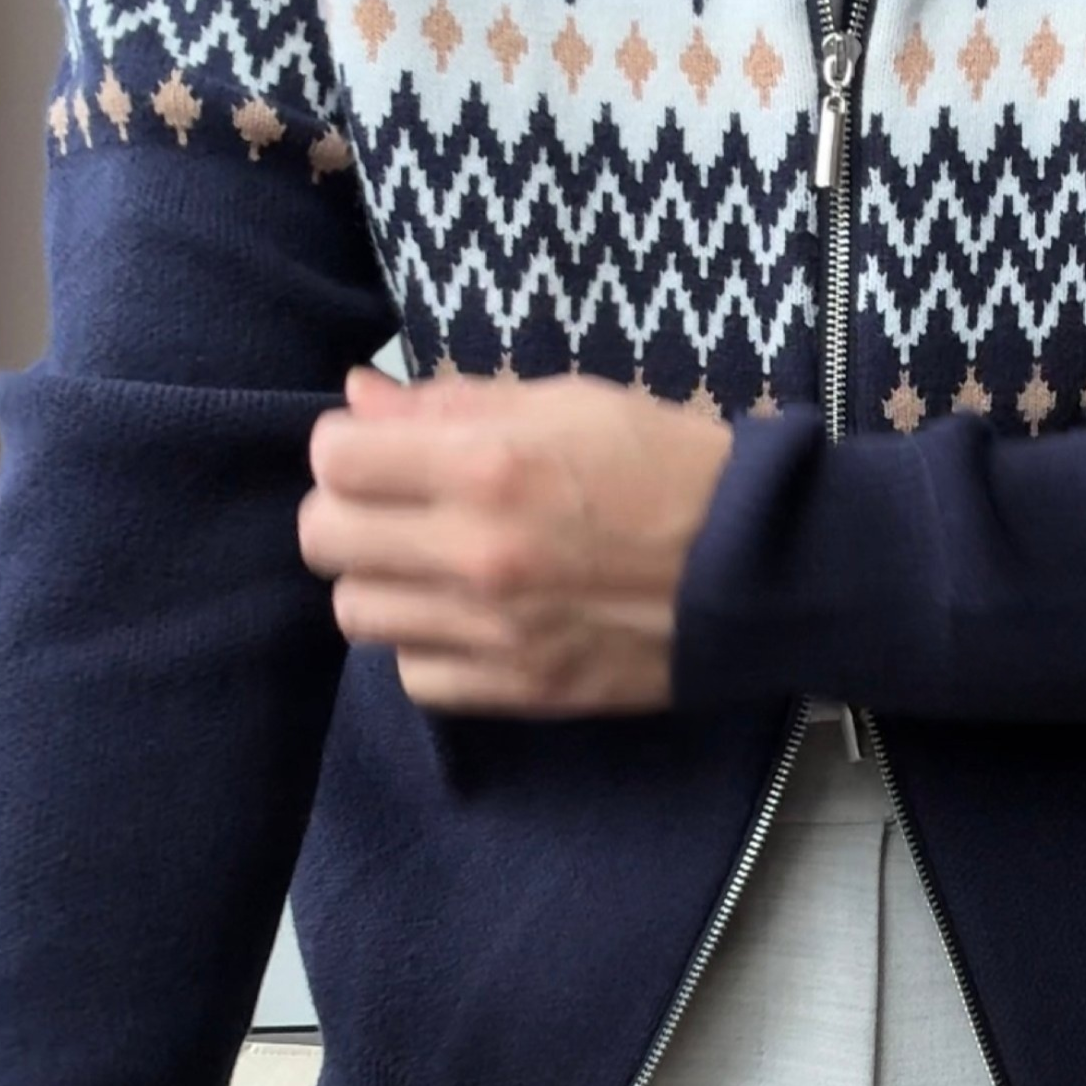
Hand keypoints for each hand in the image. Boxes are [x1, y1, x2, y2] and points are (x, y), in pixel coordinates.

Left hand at [299, 365, 735, 714]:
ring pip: (357, 613)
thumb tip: (361, 396)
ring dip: (381, 581)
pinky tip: (465, 618)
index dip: (346, 447)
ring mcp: (493, 631)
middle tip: (394, 506)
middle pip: (325, 540)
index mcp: (487, 467)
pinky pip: (414, 676)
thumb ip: (453, 403)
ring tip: (430, 564)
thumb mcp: (569, 403)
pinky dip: (425, 647)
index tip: (377, 450)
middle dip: (347, 512)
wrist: (760, 567)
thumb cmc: (670, 467)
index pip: (335, 459)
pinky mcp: (519, 689)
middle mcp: (475, 553)